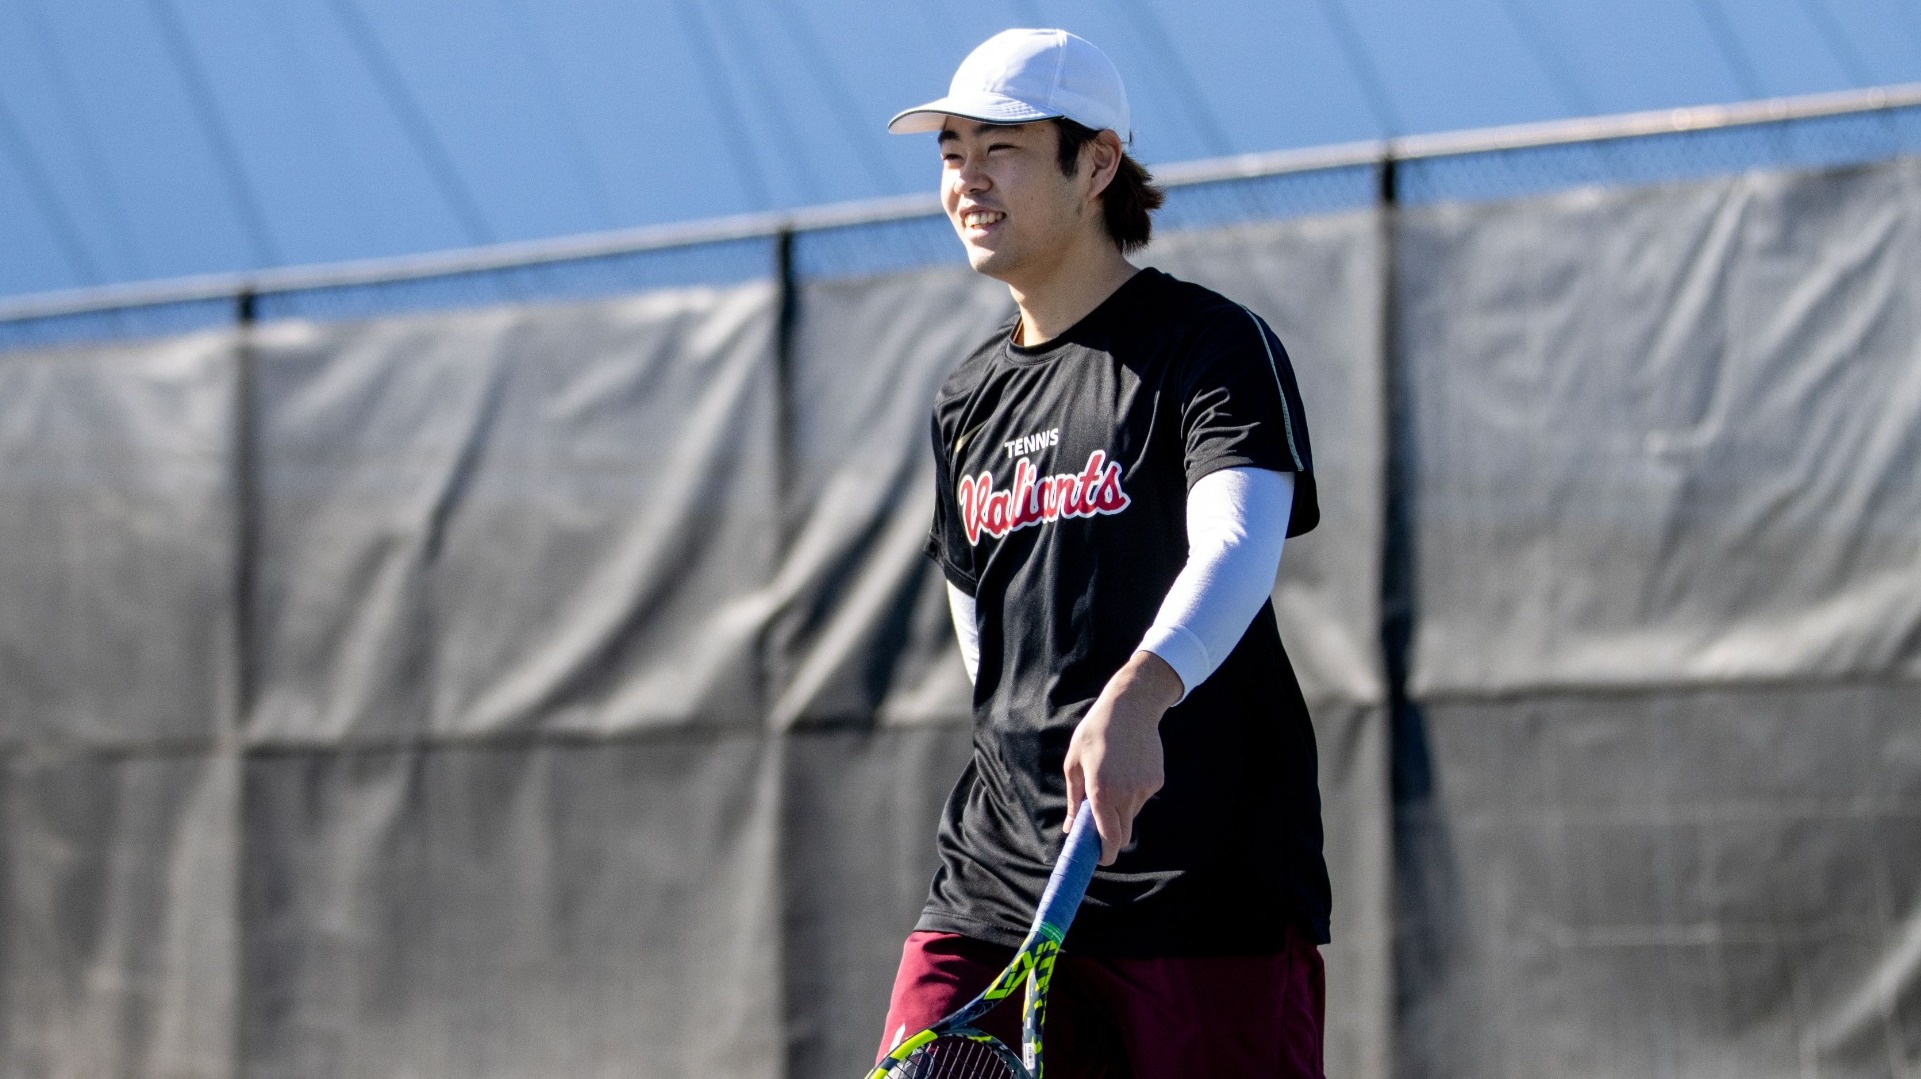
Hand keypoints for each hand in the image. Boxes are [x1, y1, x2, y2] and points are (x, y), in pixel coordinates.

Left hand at [1063, 650, 1183, 864]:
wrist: (1132, 707)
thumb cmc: (1096, 732)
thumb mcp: (1074, 763)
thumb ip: (1074, 800)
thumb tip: (1071, 829)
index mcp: (1101, 790)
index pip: (1109, 838)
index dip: (1105, 854)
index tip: (1099, 859)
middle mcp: (1126, 794)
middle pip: (1122, 834)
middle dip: (1111, 837)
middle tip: (1098, 827)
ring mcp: (1144, 788)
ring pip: (1131, 815)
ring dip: (1120, 811)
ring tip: (1111, 780)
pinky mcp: (1156, 781)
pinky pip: (1142, 799)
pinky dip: (1132, 794)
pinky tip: (1126, 769)